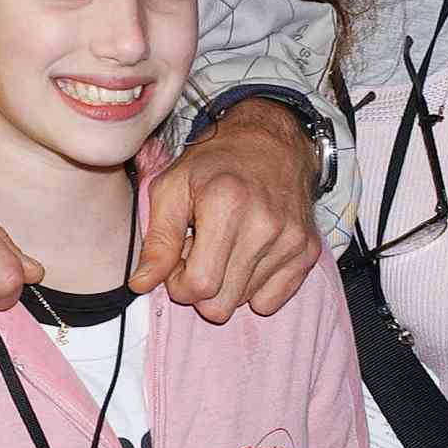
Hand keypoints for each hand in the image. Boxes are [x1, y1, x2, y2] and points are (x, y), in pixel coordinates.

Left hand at [129, 98, 321, 320]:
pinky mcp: (307, 251)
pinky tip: (247, 256)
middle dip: (201, 288)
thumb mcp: (171, 188)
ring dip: (226, 283)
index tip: (178, 261)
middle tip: (199, 254)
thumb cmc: (214, 164)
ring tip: (224, 248)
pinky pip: (272, 301)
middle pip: (221, 304)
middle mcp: (265, 225)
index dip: (178, 284)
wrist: (270, 142)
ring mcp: (290, 240)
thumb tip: (141, 284)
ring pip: (244, 303)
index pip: (199, 285)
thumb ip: (157, 241)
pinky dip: (254, 288)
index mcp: (226, 205)